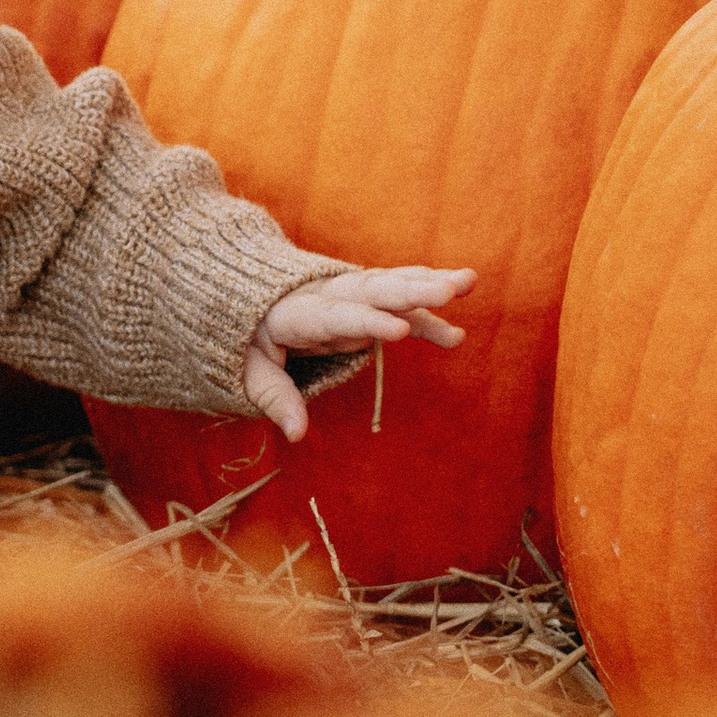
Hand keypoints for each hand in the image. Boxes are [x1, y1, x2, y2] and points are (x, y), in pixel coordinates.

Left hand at [242, 267, 473, 443]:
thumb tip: (296, 435)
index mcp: (295, 314)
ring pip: (390, 285)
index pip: (334, 317)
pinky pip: (398, 297)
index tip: (400, 331)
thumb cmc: (248, 345)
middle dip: (409, 290)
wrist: (247, 305)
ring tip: (468, 281)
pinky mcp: (363, 300)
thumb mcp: (250, 373)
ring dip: (428, 283)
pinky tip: (460, 302)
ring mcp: (347, 294)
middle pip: (369, 290)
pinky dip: (428, 301)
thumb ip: (275, 399)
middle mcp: (326, 296)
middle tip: (448, 290)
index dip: (366, 322)